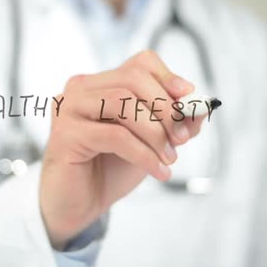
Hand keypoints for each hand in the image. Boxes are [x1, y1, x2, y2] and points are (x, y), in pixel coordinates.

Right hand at [39, 51, 205, 249]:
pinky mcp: (65, 134)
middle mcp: (80, 88)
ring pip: (122, 104)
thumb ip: (173, 122)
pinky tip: (158, 171)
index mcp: (100, 83)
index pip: (139, 63)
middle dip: (165, 108)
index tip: (189, 100)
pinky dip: (144, 154)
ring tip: (169, 158)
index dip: (168, 77)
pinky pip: (114, 136)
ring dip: (155, 132)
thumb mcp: (150, 141)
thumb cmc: (111, 168)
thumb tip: (200, 107)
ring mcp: (68, 108)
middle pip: (132, 79)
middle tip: (182, 138)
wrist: (79, 204)